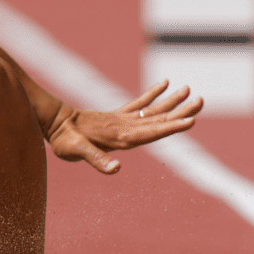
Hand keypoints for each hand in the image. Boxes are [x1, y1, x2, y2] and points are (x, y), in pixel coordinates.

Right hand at [46, 80, 202, 174]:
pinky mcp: (115, 117)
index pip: (152, 133)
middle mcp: (126, 132)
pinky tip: (165, 84)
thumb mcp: (77, 151)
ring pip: (152, 113)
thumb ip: (97, 160)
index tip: (191, 121)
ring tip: (188, 90)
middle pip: (158, 123)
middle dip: (180, 113)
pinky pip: (138, 105)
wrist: (54, 130)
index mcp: (121, 138)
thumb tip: (116, 169)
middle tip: (200, 101)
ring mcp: (122, 124)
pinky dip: (152, 95)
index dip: (171, 128)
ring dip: (171, 103)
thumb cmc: (65, 142)